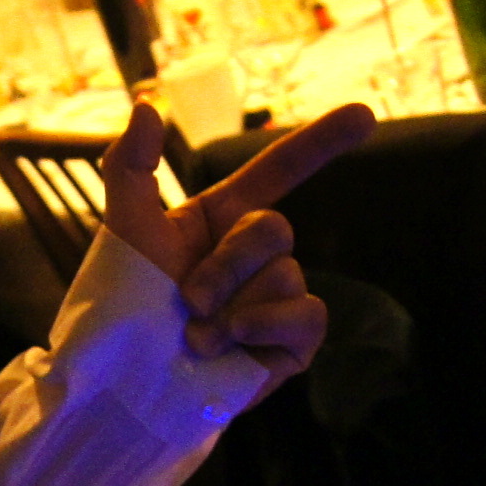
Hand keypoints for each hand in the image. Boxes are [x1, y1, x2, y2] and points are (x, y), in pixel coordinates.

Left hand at [95, 101, 372, 401]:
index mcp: (221, 220)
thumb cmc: (120, 309)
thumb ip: (131, 165)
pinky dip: (266, 324)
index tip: (366, 114)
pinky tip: (232, 345)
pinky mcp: (292, 345)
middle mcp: (255, 256)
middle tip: (186, 300)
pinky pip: (307, 315)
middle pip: (273, 229)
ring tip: (195, 336)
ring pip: (285, 275)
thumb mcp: (123, 229)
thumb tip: (148, 104)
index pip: (280, 170)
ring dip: (231, 307)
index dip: (321, 142)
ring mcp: (276, 300)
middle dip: (225, 264)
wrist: (125, 381)